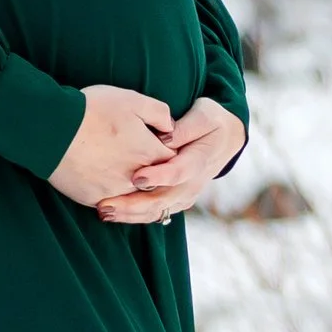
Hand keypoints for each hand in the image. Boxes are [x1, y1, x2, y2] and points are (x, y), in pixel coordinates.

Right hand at [48, 83, 180, 206]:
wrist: (54, 129)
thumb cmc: (92, 110)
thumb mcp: (131, 100)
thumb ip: (159, 113)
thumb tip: (171, 127)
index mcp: (149, 153)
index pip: (172, 160)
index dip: (167, 151)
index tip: (158, 144)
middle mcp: (137, 177)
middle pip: (155, 182)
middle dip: (152, 172)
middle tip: (137, 157)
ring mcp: (115, 191)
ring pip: (133, 195)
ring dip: (131, 184)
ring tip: (117, 166)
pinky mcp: (95, 199)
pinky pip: (110, 201)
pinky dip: (110, 193)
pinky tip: (100, 177)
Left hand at [94, 95, 246, 222]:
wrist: (227, 138)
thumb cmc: (210, 120)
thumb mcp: (203, 115)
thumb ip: (184, 127)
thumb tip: (165, 136)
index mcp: (199, 161)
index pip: (178, 173)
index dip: (158, 176)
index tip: (136, 177)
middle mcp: (192, 184)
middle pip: (162, 200)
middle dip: (133, 205)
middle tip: (106, 204)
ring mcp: (185, 195)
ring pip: (157, 211)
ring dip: (130, 214)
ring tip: (104, 211)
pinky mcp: (177, 200)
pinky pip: (157, 212)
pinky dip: (136, 216)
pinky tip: (114, 213)